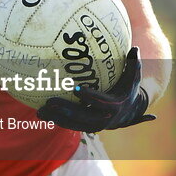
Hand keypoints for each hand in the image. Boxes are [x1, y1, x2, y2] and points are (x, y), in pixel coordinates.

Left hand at [37, 47, 155, 132]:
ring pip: (74, 124)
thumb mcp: (133, 76)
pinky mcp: (86, 127)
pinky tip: (41, 113)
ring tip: (40, 111)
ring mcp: (94, 125)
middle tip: (49, 101)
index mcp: (115, 105)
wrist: (129, 111)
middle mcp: (104, 119)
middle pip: (83, 116)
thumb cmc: (128, 88)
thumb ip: (133, 63)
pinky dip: (56, 120)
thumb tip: (135, 48)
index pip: (101, 102)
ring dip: (56, 118)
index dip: (89, 97)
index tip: (76, 89)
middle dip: (66, 110)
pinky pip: (70, 125)